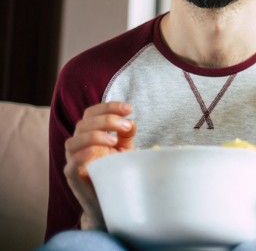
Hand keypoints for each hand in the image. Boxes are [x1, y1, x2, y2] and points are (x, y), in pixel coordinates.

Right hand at [63, 101, 135, 229]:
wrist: (110, 201)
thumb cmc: (115, 171)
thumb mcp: (124, 149)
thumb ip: (126, 134)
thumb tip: (131, 122)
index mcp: (89, 134)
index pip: (92, 113)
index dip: (108, 107)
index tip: (129, 109)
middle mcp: (79, 145)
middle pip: (83, 124)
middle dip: (106, 120)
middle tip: (126, 126)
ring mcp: (74, 162)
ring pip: (72, 142)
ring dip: (94, 135)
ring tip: (114, 140)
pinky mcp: (73, 179)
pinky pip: (70, 166)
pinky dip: (80, 156)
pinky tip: (93, 152)